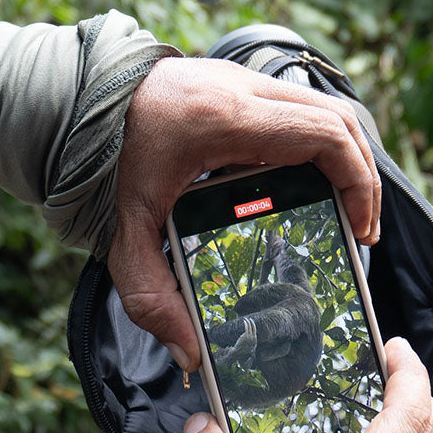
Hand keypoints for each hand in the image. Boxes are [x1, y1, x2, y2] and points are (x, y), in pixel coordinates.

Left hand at [107, 56, 381, 369]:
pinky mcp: (233, 82)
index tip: (360, 227)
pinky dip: (314, 142)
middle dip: (361, 175)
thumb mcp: (124, 235)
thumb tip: (190, 355)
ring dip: (341, 156)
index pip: (323, 136)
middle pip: (337, 118)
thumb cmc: (100, 163)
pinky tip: (305, 182)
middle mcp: (239, 89)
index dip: (358, 182)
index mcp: (222, 121)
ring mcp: (237, 78)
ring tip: (343, 207)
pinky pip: (295, 107)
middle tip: (360, 226)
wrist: (72, 105)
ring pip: (321, 107)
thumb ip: (152, 298)